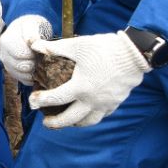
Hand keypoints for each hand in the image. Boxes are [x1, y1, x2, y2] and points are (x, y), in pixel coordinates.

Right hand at [0, 15, 51, 85]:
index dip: (31, 54)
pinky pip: (22, 80)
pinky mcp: (13, 71)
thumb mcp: (33, 23)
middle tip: (38, 56)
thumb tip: (31, 42)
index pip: (19, 54)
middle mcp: (3, 54)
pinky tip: (37, 71)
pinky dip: (31, 78)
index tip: (37, 49)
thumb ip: (32, 31)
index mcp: (6, 41)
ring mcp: (7, 64)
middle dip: (33, 63)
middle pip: (19, 66)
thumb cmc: (32, 26)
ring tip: (38, 62)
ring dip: (33, 71)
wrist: (28, 32)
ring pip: (20, 74)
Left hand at [29, 30, 149, 128]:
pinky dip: (92, 117)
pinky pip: (102, 115)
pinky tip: (87, 113)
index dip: (41, 101)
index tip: (32, 102)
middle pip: (70, 118)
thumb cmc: (104, 48)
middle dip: (55, 123)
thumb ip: (54, 48)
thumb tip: (34, 45)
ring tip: (66, 121)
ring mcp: (106, 103)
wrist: (135, 53)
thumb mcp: (77, 45)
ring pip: (88, 121)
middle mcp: (92, 99)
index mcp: (80, 87)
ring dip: (75, 123)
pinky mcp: (116, 102)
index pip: (55, 99)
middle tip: (46, 122)